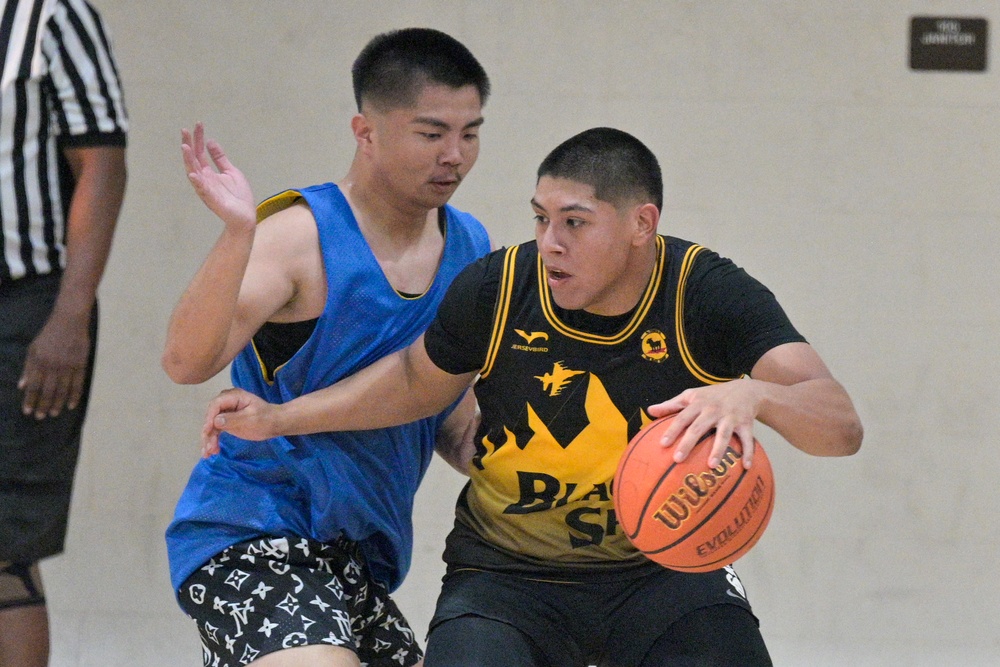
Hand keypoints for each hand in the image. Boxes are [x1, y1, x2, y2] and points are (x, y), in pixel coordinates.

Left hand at [18, 312, 90, 418]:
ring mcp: (68, 366)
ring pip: (62, 389)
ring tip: (54, 414)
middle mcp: (53, 365)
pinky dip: (75, 396)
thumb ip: (28, 368)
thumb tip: (22, 386)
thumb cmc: (49, 334)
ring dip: (58, 403)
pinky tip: (71, 405)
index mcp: (39, 361)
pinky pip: (78, 384)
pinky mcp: (80, 364)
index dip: (30, 400)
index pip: (33, 385)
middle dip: (43, 405)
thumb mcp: (33, 348)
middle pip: (47, 390)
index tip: (27, 411)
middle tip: (40, 417)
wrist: (69, 320)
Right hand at [181, 122, 255, 229]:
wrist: (245, 216)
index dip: (199, 138)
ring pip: (194, 172)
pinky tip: (192, 174)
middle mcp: (204, 179)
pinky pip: (202, 190)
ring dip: (188, 160)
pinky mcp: (212, 199)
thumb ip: (220, 158)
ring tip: (185, 147)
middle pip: (193, 159)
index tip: (198, 124)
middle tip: (185, 130)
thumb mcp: (231, 171)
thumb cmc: (238, 196)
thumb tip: (210, 141)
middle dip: (189, 145)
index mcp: (208, 172)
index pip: (200, 152)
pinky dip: (197, 182)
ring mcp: (206, 189)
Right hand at [201, 387, 276, 456]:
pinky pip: (216, 430)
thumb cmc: (266, 419)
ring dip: (209, 439)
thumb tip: (215, 421)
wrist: (275, 424)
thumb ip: (233, 419)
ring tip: (208, 453)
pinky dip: (213, 439)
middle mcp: (227, 402)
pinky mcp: (226, 421)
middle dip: (208, 432)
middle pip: (211, 415)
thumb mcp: (251, 419)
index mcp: (234, 396)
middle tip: (208, 447)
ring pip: (211, 425)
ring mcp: (226, 411)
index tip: (207, 431)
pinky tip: (211, 451)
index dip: (210, 418)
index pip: (216, 405)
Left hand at [646, 378, 761, 468]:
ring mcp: (730, 417)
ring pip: (723, 434)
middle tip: (678, 459)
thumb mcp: (691, 395)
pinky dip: (748, 452)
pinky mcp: (746, 424)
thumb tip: (650, 411)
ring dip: (718, 450)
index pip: (682, 418)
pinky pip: (748, 440)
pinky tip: (745, 467)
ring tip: (711, 465)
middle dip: (688, 443)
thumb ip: (671, 405)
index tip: (663, 444)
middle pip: (699, 428)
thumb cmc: (712, 396)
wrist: (744, 390)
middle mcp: (713, 410)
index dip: (672, 430)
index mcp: (698, 404)